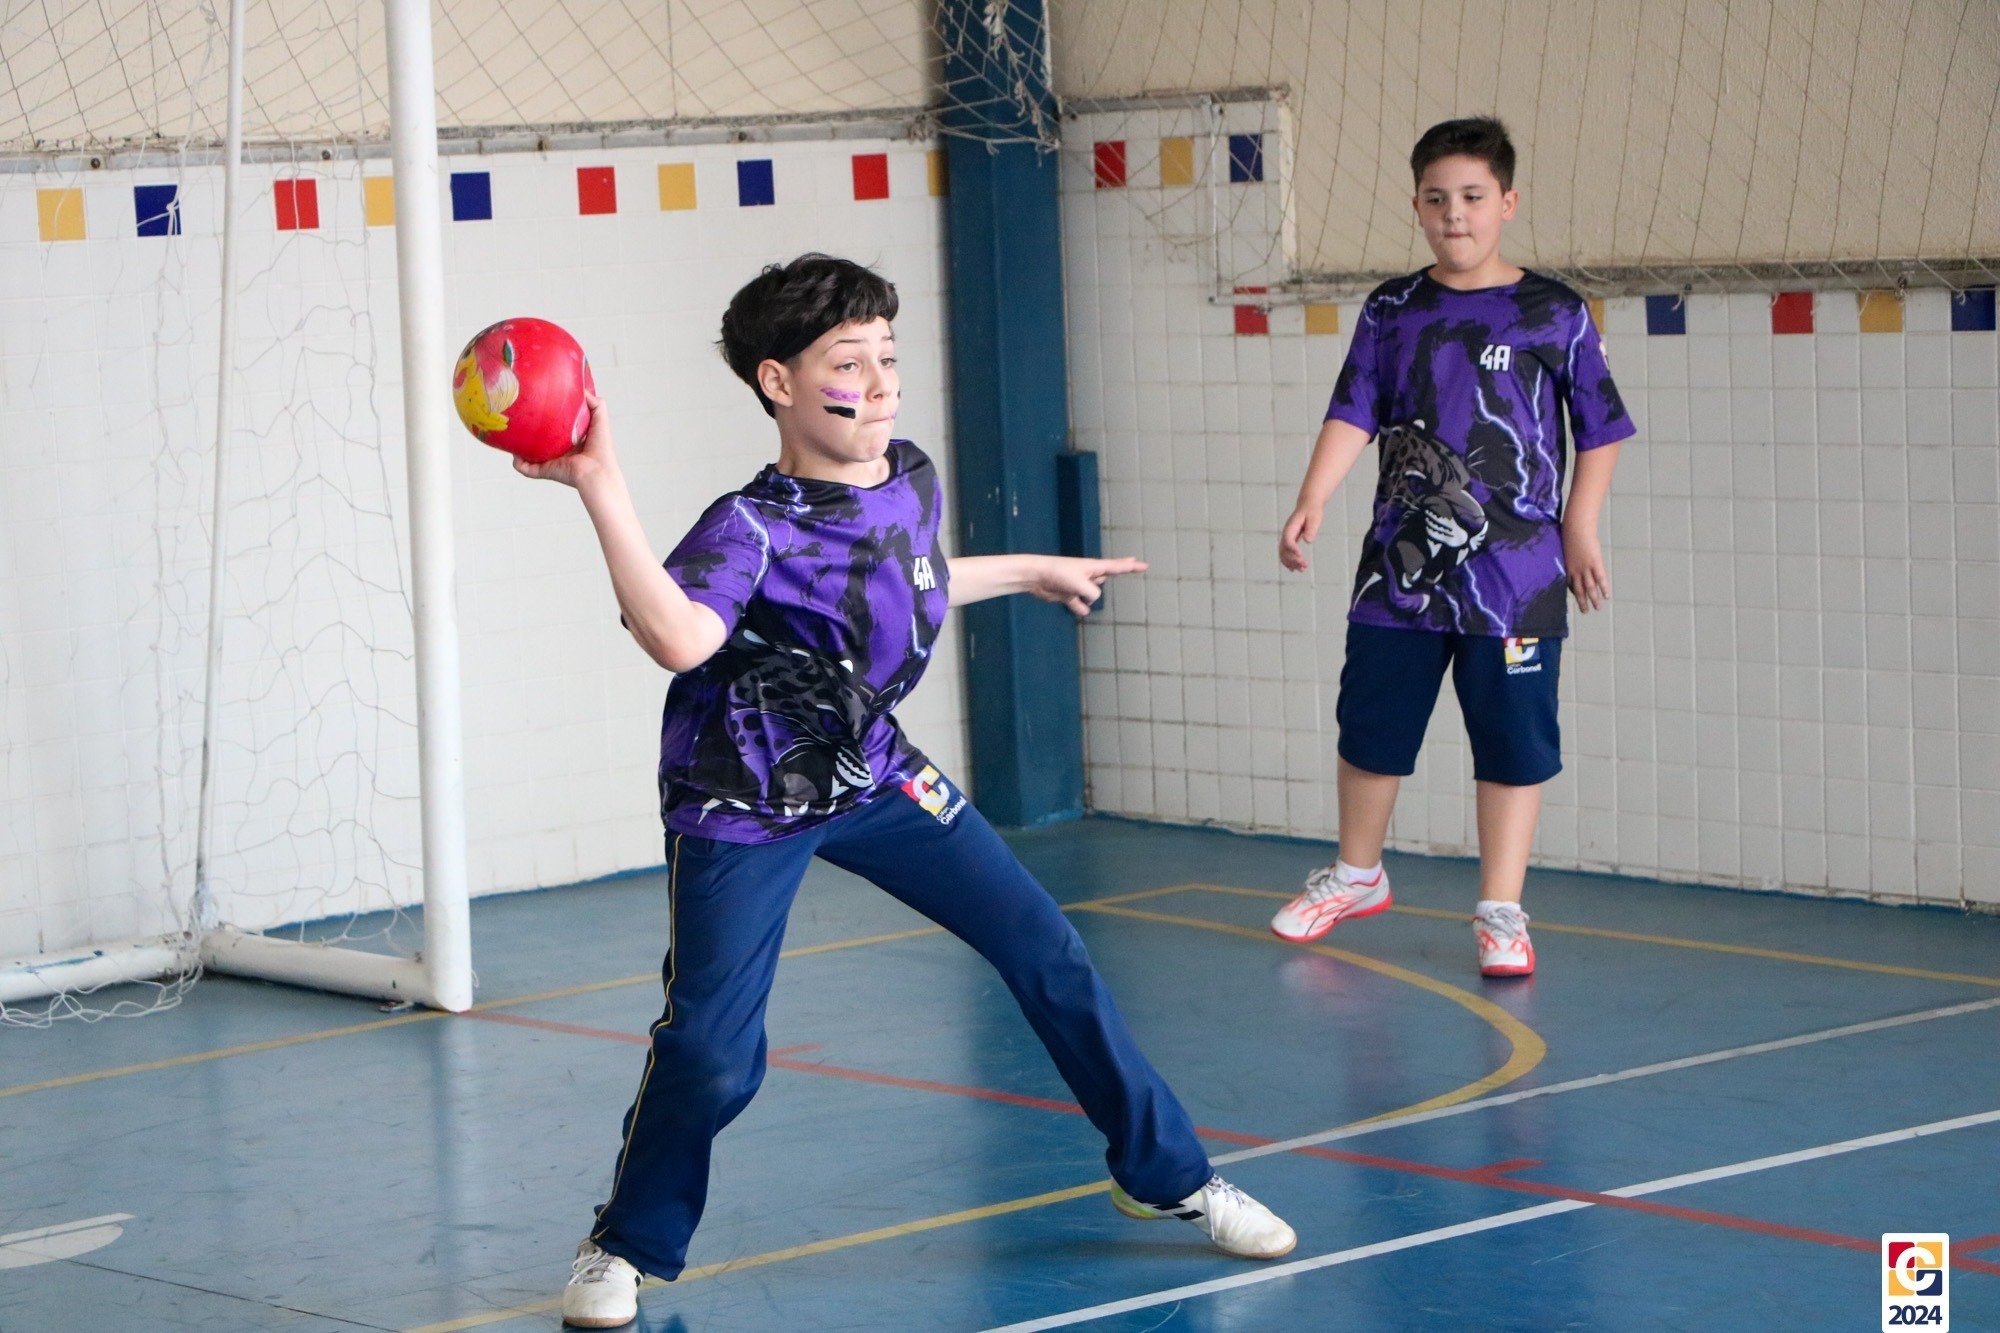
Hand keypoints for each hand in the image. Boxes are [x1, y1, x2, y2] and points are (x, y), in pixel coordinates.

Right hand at [513, 391, 614, 487]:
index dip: (549, 419)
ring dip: (519, 447)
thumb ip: (594, 403)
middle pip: (541, 441)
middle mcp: (561, 452)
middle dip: (531, 431)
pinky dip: (518, 463)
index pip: (557, 429)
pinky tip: (514, 453)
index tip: (540, 407)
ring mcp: (551, 462)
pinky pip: (526, 468)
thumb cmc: (601, 447)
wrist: (597, 470)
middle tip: (522, 418)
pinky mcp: (545, 470)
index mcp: (572, 441)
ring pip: (530, 454)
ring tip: (512, 434)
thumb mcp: (600, 418)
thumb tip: (581, 389)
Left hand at [1025, 555, 1146, 616]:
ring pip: (1092, 594)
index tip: (1145, 565)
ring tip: (1075, 591)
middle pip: (1106, 576)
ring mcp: (1078, 585)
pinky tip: (1078, 608)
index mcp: (1093, 567)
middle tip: (1134, 565)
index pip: (1117, 567)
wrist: (1036, 576)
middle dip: (1116, 572)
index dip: (1131, 567)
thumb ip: (1092, 593)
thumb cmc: (1058, 574)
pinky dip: (1079, 608)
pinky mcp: (1068, 595)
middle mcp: (1087, 575)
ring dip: (1088, 597)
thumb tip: (1092, 601)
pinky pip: (1080, 605)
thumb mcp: (1081, 584)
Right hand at [1279, 506, 1320, 571]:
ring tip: (1302, 569)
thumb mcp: (1314, 518)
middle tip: (1305, 565)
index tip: (1300, 555)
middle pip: (1284, 549)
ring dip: (1291, 563)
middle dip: (1293, 559)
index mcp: (1291, 526)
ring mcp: (1287, 537)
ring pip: (1284, 553)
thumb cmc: (1312, 511)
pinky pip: (1286, 553)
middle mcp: (1286, 533)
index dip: (1292, 548)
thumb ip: (1311, 529)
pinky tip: (1295, 569)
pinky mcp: (1290, 541)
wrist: (1308, 505)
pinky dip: (1289, 562)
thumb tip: (1308, 540)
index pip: (1288, 539)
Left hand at [1565, 526, 1609, 611]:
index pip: (1570, 584)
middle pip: (1579, 590)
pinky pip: (1600, 578)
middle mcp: (1575, 571)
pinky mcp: (1595, 563)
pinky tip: (1606, 595)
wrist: (1576, 528)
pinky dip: (1603, 588)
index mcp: (1568, 567)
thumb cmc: (1570, 534)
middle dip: (1582, 602)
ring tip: (1598, 608)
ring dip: (1594, 599)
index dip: (1574, 592)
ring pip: (1590, 587)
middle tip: (1585, 611)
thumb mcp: (1567, 547)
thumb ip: (1570, 555)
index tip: (1577, 598)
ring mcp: (1585, 568)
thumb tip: (1572, 554)